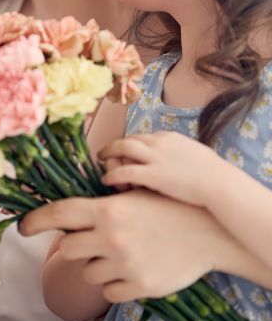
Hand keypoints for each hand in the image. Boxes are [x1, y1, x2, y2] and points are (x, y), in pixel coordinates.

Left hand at [21, 189, 229, 300]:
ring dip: (96, 266)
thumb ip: (100, 204)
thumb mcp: (132, 194)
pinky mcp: (138, 286)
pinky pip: (107, 292)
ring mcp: (124, 264)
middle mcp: (110, 237)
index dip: (34, 221)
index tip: (22, 227)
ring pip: (87, 273)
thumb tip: (66, 209)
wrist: (207, 233)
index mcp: (106, 210)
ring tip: (120, 254)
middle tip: (91, 242)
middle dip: (74, 246)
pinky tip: (130, 271)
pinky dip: (113, 285)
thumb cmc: (166, 207)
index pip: (58, 214)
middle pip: (67, 249)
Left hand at [99, 131, 224, 206]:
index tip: (124, 151)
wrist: (221, 185)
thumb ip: (183, 155)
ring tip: (99, 160)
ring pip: (122, 149)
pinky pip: (124, 171)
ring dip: (108, 153)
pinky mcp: (152, 174)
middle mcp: (159, 143)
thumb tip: (181, 159)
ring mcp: (154, 157)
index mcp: (169, 137)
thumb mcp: (197, 156)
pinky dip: (112, 174)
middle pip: (129, 139)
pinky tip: (105, 180)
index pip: (143, 136)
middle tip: (103, 152)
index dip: (131, 144)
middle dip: (114, 145)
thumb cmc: (216, 176)